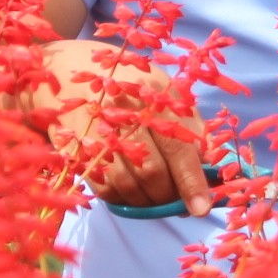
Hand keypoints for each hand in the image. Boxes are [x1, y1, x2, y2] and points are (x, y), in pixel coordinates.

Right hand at [42, 41, 216, 217]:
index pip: (178, 147)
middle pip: (152, 172)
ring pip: (128, 185)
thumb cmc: (129, 84)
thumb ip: (191, 127)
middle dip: (168, 195)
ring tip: (154, 196)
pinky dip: (121, 198)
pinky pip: (104, 189)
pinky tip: (129, 190)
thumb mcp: (165, 92)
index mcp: (153, 96)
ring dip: (145, 201)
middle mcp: (124, 114)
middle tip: (177, 202)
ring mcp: (96, 133)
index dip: (191, 181)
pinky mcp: (76, 150)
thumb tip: (211, 168)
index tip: (201, 208)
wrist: (67, 70)